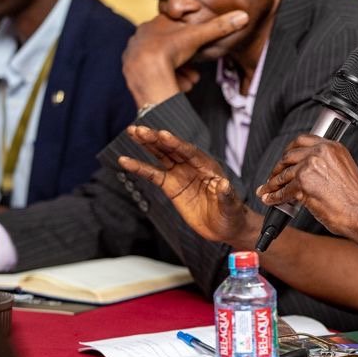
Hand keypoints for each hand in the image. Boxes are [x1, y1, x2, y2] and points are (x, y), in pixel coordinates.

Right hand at [118, 126, 252, 245]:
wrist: (225, 227)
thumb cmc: (232, 214)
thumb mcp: (231, 206)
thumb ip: (225, 194)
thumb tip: (224, 184)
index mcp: (208, 166)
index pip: (190, 152)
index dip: (176, 143)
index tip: (162, 134)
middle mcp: (193, 166)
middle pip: (172, 149)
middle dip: (156, 139)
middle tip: (139, 129)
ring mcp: (181, 174)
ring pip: (161, 155)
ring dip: (147, 144)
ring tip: (131, 132)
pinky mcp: (171, 186)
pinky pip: (153, 174)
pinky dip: (139, 167)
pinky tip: (125, 160)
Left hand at [122, 11, 248, 106]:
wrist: (148, 72)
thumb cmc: (170, 50)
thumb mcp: (199, 36)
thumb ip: (220, 27)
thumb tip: (243, 16)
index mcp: (153, 24)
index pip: (173, 28)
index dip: (188, 40)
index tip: (196, 49)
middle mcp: (140, 37)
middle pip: (169, 48)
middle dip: (184, 60)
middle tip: (194, 70)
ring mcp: (133, 54)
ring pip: (160, 62)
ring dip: (176, 72)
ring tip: (186, 80)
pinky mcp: (131, 71)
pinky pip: (152, 75)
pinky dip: (165, 80)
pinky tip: (175, 84)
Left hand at [256, 134, 357, 237]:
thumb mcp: (343, 172)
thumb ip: (325, 166)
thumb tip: (305, 173)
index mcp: (333, 147)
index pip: (303, 140)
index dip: (289, 150)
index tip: (284, 159)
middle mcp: (321, 152)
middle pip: (289, 155)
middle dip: (278, 168)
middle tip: (272, 177)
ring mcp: (311, 166)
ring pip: (283, 173)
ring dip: (272, 184)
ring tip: (267, 191)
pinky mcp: (303, 183)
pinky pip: (283, 190)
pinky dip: (274, 197)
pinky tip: (272, 200)